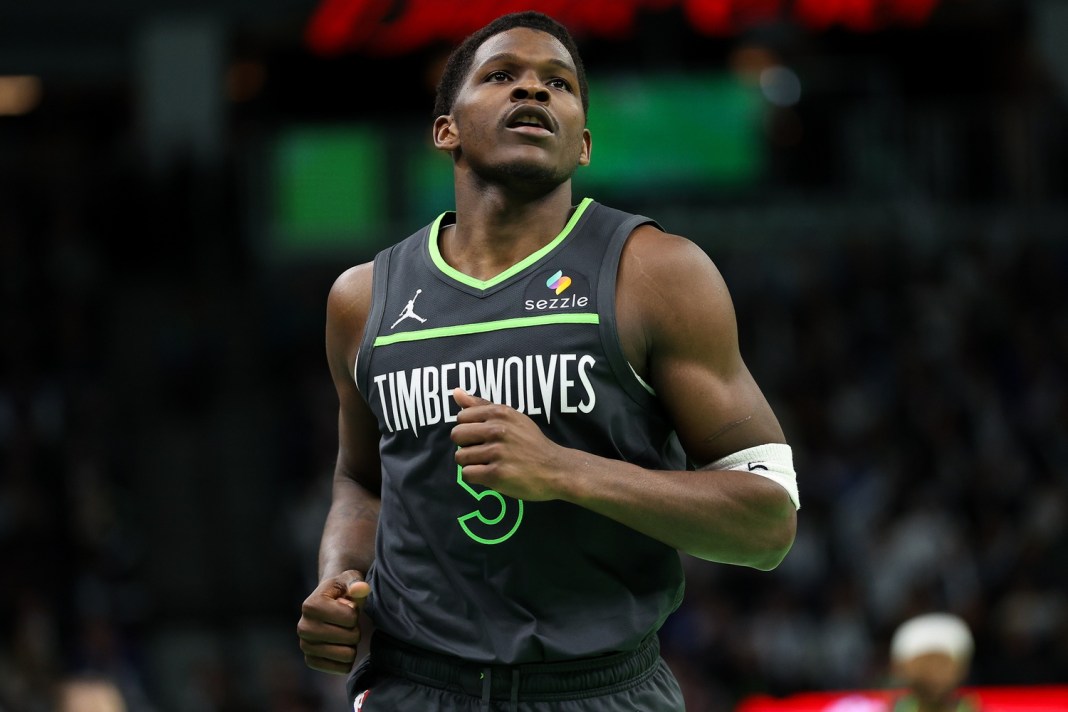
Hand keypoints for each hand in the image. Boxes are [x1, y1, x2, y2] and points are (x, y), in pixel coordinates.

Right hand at [296, 570, 369, 673]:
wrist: (329, 604)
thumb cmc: (342, 590)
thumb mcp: (349, 580)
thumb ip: (357, 582)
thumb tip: (361, 588)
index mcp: (310, 605)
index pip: (350, 617)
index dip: (356, 612)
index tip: (347, 606)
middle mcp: (303, 627)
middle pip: (350, 637)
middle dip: (356, 629)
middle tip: (348, 622)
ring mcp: (305, 646)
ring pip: (347, 655)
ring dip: (352, 644)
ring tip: (344, 632)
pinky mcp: (311, 661)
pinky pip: (342, 668)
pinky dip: (348, 659)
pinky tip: (342, 646)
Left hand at [450, 388, 568, 501]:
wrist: (555, 468)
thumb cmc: (531, 442)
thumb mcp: (511, 417)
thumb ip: (481, 405)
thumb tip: (456, 392)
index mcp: (499, 413)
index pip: (461, 417)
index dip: (470, 429)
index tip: (484, 436)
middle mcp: (497, 429)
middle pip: (457, 436)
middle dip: (466, 445)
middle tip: (484, 452)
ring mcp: (497, 452)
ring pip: (460, 457)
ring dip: (471, 463)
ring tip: (489, 463)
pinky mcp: (497, 474)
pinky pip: (467, 474)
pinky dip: (475, 477)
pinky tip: (490, 474)